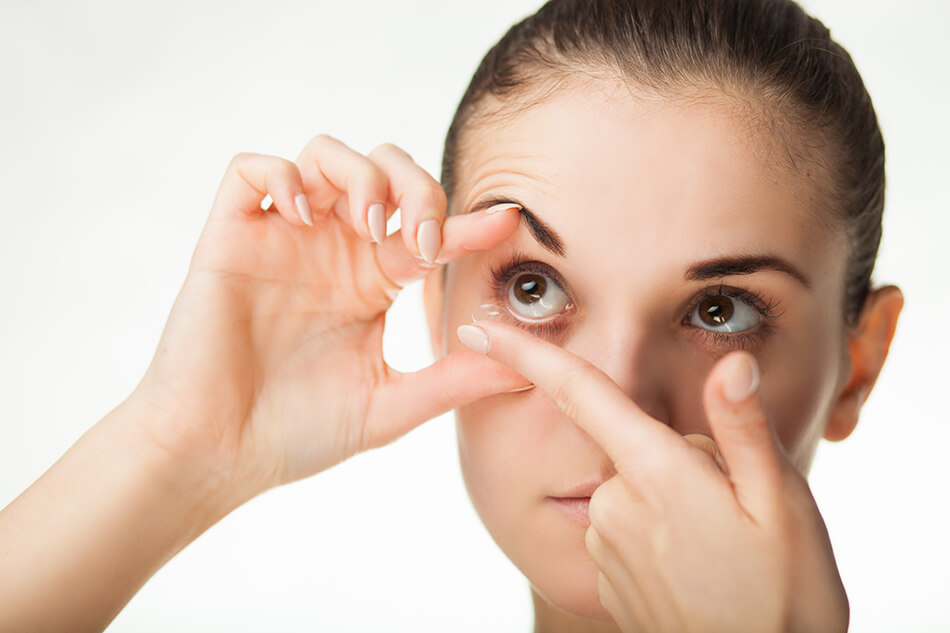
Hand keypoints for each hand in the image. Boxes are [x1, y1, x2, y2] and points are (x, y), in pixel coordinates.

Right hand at [129, 135, 528, 506]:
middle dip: (416, 187)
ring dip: (359, 175)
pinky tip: (305, 220)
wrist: (219, 455)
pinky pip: (252, 170)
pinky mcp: (231, 237)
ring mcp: (282, 239)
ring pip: (325, 155)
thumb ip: (454, 382)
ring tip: (370, 227)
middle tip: (423, 239)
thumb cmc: (297, 433)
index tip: (507, 222)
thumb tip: (525, 371)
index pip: (428, 231)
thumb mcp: (391, 405)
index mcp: (371, 281)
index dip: (470, 222)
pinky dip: (282, 177)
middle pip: (384, 171)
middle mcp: (332, 250)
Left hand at [456, 321, 848, 632]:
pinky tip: (701, 566)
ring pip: (638, 487)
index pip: (581, 393)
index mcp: (656, 473)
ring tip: (724, 543)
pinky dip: (663, 532)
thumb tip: (731, 365)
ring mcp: (607, 545)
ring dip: (675, 498)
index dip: (526, 355)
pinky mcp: (607, 576)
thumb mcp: (783, 504)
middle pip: (636, 444)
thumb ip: (744, 429)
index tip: (477, 328)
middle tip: (736, 505)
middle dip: (681, 456)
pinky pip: (630, 527)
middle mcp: (616, 505)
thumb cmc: (784, 596)